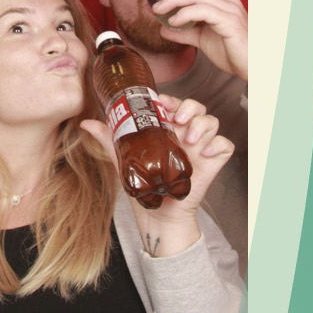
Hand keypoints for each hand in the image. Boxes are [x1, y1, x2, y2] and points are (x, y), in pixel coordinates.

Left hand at [82, 96, 233, 255]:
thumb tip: (86, 124)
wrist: (157, 213)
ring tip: (189, 138)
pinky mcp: (213, 162)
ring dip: (202, 124)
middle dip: (190, 107)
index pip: (176, 104)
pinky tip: (206, 151)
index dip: (172, 99)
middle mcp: (186, 134)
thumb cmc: (145, 183)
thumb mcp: (124, 157)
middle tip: (177, 119)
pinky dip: (219, 144)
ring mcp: (201, 147)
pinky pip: (226, 145)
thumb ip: (108, 138)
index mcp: (169, 128)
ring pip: (212, 122)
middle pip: (197, 108)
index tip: (161, 103)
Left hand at [148, 0, 247, 80]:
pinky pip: (205, 11)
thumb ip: (185, 32)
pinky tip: (173, 22)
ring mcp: (229, 10)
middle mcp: (226, 0)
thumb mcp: (203, 39)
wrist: (253, 67)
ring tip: (157, 9)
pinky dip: (186, 14)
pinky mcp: (230, 23)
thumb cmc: (233, 51)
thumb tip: (164, 29)